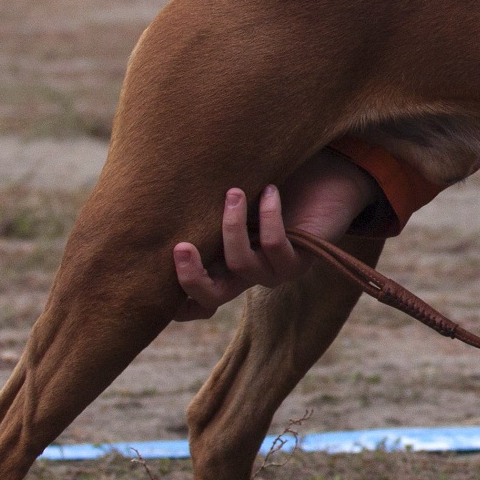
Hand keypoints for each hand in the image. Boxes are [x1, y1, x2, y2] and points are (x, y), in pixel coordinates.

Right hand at [170, 150, 377, 319]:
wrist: (326, 179)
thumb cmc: (270, 180)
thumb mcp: (229, 191)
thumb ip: (202, 200)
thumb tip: (158, 188)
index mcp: (223, 261)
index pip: (196, 296)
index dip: (176, 300)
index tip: (153, 278)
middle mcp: (246, 272)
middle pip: (212, 297)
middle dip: (192, 278)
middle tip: (180, 246)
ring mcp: (273, 271)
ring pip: (242, 266)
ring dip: (233, 227)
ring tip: (234, 191)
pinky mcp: (301, 261)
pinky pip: (276, 246)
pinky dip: (269, 216)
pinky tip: (270, 190)